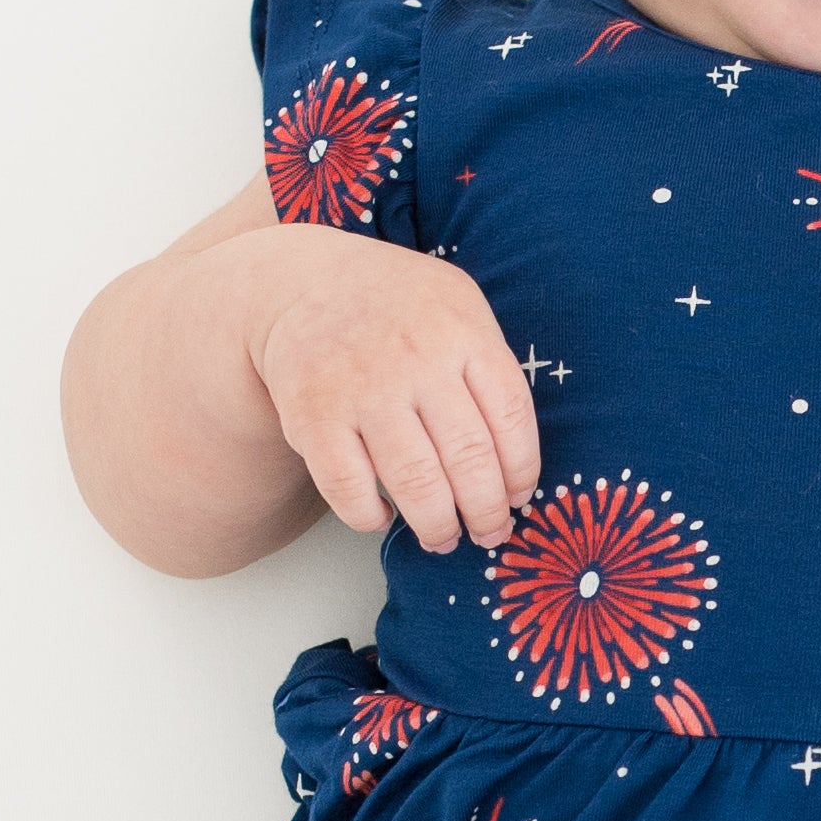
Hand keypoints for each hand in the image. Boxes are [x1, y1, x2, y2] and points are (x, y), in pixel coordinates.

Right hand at [234, 223, 541, 555]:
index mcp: (462, 330)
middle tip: (489, 533)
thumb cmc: (394, 308)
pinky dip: (369, 517)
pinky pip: (349, 488)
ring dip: (437, 525)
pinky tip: (382, 517)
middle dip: (487, 513)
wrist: (299, 283)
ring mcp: (363, 388)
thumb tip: (513, 469)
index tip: (517, 499)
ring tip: (443, 538)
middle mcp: (416, 359)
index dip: (521, 472)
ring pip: (415, 482)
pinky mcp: (313, 415)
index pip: (512, 418)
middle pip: (470, 459)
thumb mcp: (456, 307)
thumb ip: (487, 369)